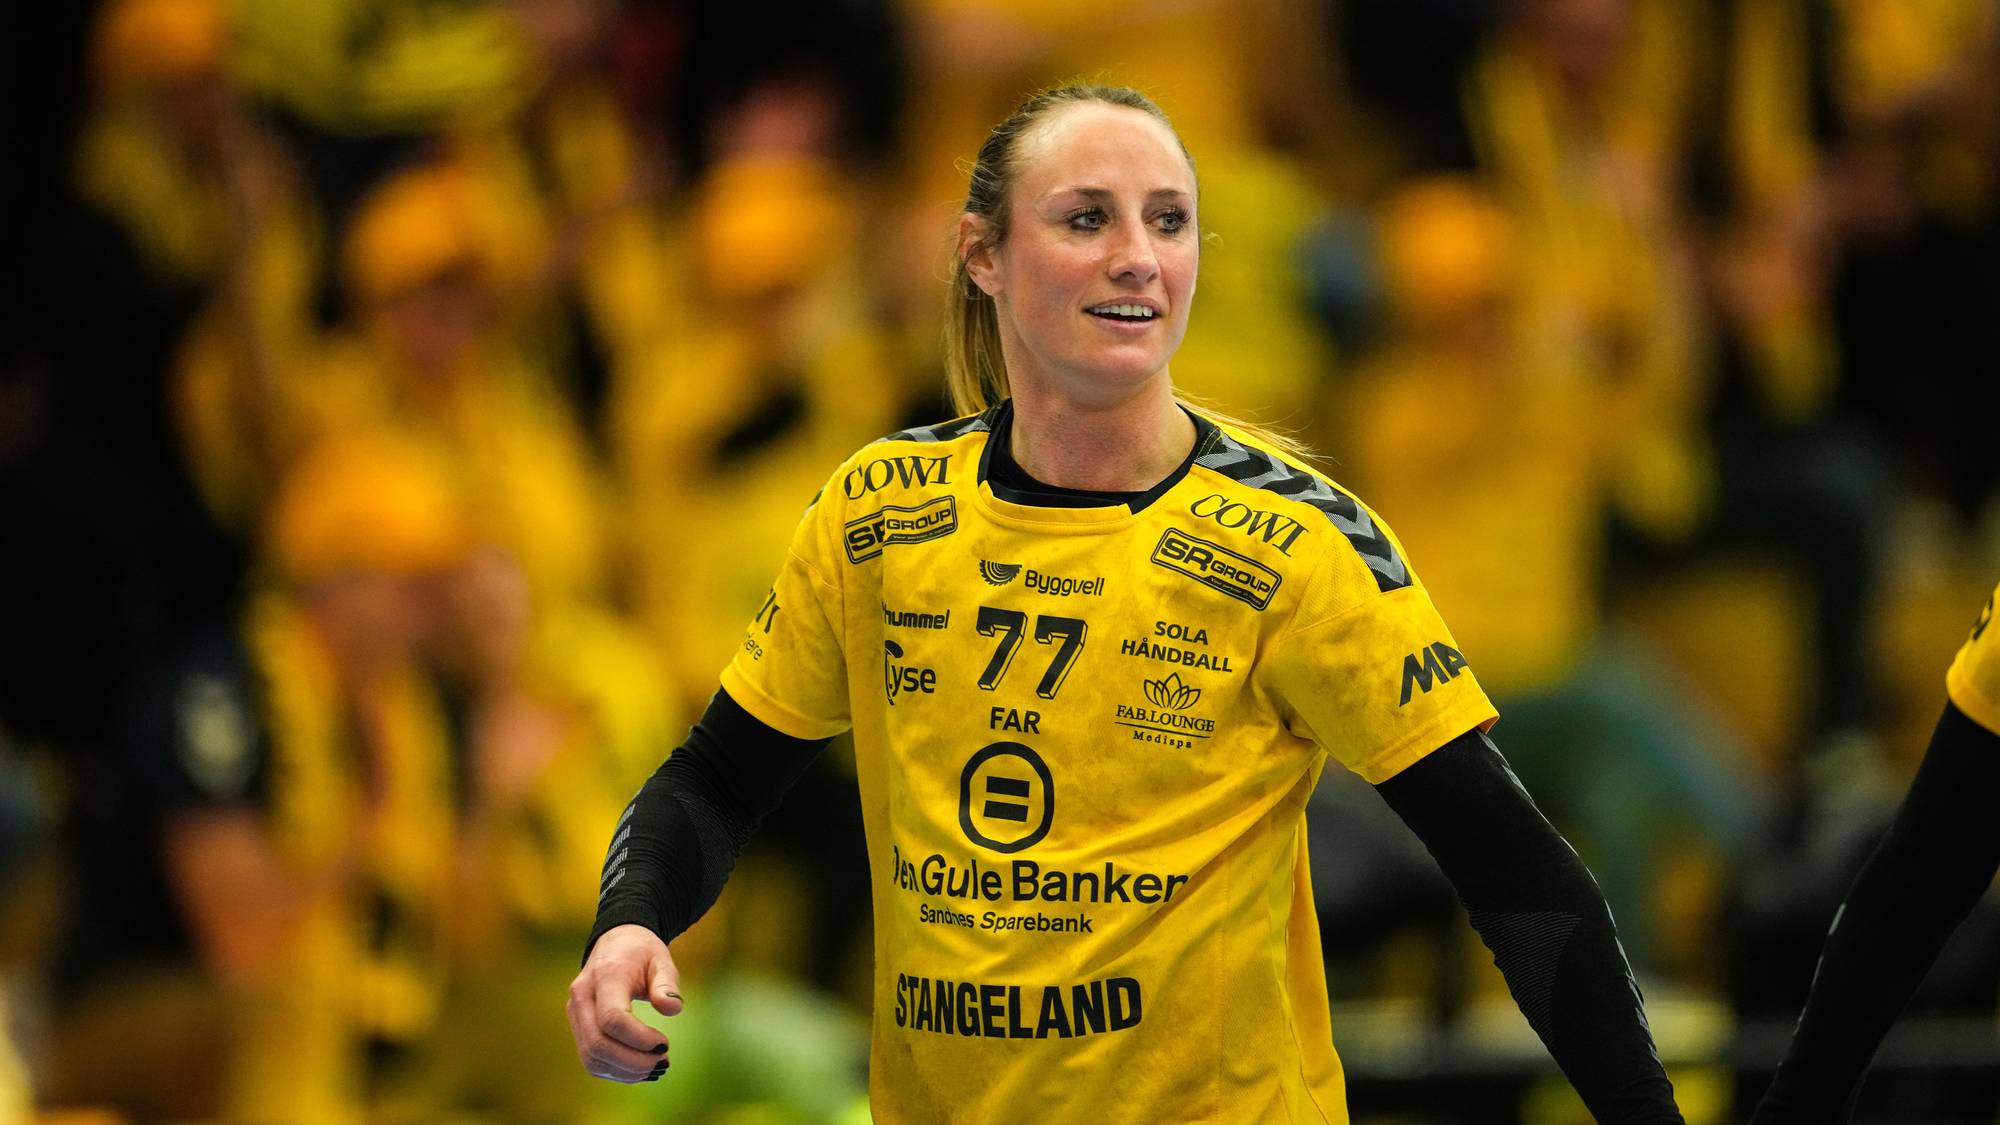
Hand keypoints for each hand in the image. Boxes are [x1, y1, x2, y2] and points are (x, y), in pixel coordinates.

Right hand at [567, 924, 683, 1081]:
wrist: (615, 942)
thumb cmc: (642, 953)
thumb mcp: (661, 960)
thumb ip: (667, 984)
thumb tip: (672, 1008)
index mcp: (606, 976)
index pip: (613, 1019)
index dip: (639, 1039)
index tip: (664, 1044)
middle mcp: (582, 996)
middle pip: (598, 1043)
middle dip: (633, 1062)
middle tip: (662, 1061)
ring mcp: (575, 1012)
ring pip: (591, 1057)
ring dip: (624, 1071)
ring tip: (654, 1067)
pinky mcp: (577, 1025)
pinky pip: (590, 1058)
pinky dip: (615, 1070)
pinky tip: (639, 1068)